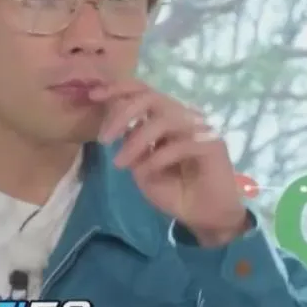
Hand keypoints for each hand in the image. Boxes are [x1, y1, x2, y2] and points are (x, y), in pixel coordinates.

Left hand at [93, 80, 248, 246]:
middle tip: (104, 138)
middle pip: (151, 97)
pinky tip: (147, 172)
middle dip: (122, 113)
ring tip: (120, 162)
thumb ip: (131, 144)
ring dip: (136, 141)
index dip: (118, 89)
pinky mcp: (212, 145)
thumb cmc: (175, 192)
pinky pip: (179, 144)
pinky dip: (157, 158)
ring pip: (163, 119)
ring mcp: (200, 128)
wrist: (205, 217)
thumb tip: (119, 126)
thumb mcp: (142, 168)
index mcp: (167, 117)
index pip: (144, 91)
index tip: (93, 95)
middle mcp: (184, 116)